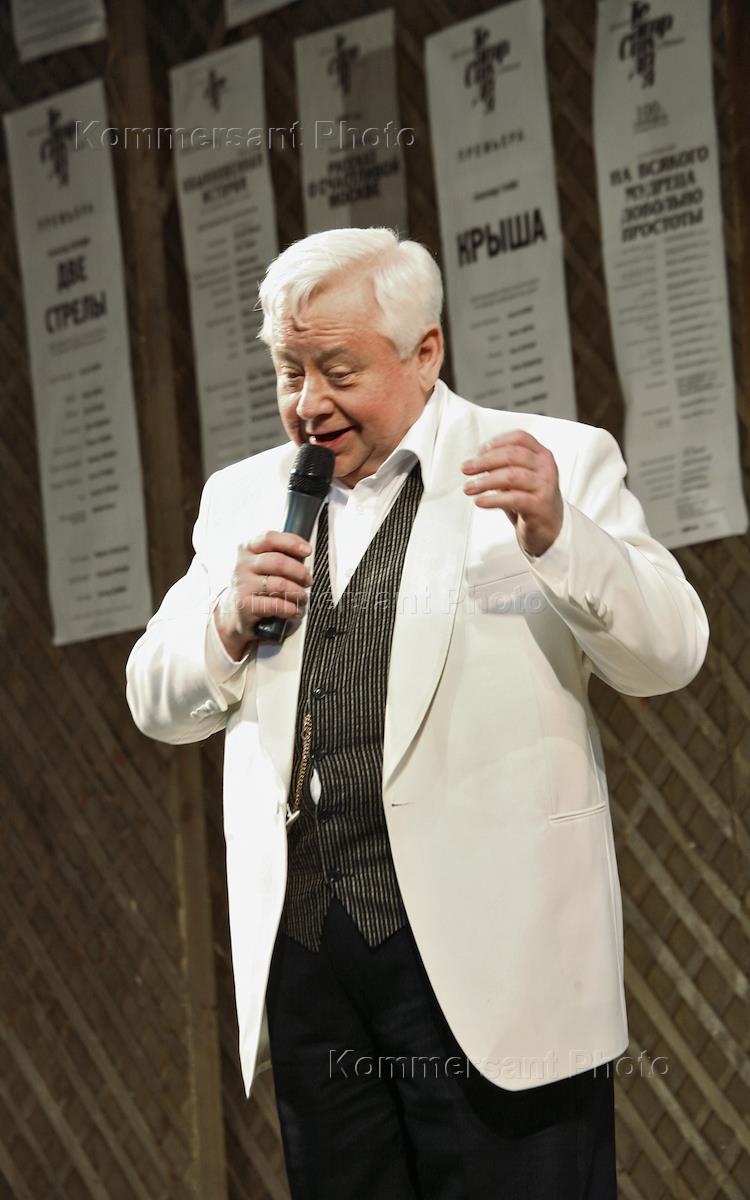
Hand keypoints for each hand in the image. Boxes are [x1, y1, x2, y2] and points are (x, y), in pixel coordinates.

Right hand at [214, 530, 312, 657]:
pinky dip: (290, 608)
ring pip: (279, 584)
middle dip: (300, 572)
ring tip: (302, 598)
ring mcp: (242, 584)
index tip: (307, 551)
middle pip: (278, 562)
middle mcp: (243, 564)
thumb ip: (280, 556)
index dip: (292, 542)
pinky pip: (275, 605)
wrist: (233, 611)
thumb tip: (305, 559)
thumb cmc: (255, 584)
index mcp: (248, 548)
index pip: (270, 538)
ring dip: (298, 593)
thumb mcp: (263, 565)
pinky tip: (294, 610)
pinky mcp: (244, 604)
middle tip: (308, 581)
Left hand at [461, 430, 563, 556]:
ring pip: (511, 476)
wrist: (550, 528)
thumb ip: (502, 467)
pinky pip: (513, 499)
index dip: (496, 442)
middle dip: (484, 461)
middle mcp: (546, 467)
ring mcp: (545, 486)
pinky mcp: (540, 505)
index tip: (479, 452)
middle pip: (512, 454)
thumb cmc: (532, 500)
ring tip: (469, 488)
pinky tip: (480, 501)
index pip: (519, 438)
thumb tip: (476, 462)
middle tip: (467, 469)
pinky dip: (493, 499)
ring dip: (485, 481)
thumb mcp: (518, 478)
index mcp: (541, 455)